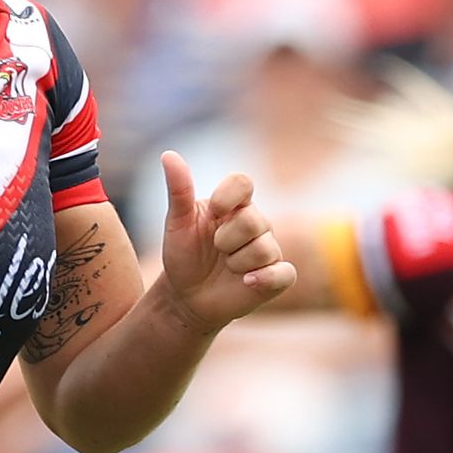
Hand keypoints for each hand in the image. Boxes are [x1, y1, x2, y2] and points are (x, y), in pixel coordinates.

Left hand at [151, 151, 297, 332]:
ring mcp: (269, 249)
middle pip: (252, 220)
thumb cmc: (184, 256)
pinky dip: (265, 278)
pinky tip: (246, 282)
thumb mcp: (177, 224)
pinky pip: (283, 273)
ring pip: (264, 249)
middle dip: (225, 240)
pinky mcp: (277, 276)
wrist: (187, 297)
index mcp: (234, 204)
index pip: (243, 182)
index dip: (228, 196)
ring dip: (236, 263)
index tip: (213, 212)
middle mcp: (256, 223)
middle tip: (215, 250)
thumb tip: (168, 154)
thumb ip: (179, 190)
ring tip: (227, 268)